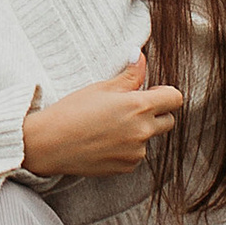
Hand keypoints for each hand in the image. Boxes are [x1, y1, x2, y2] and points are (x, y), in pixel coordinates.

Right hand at [23, 54, 184, 176]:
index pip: (175, 99)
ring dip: (139, 132)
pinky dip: (126, 148)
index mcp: (139, 106)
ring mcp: (136, 152)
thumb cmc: (72, 111)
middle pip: (168, 121)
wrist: (50, 144)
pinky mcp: (126, 167)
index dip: (165, 94)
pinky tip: (104, 141)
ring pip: (150, 139)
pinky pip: (136, 155)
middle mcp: (143, 131)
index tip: (152, 92)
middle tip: (130, 108)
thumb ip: (129, 75)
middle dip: (156, 113)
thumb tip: (141, 57)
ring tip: (110, 126)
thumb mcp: (101, 87)